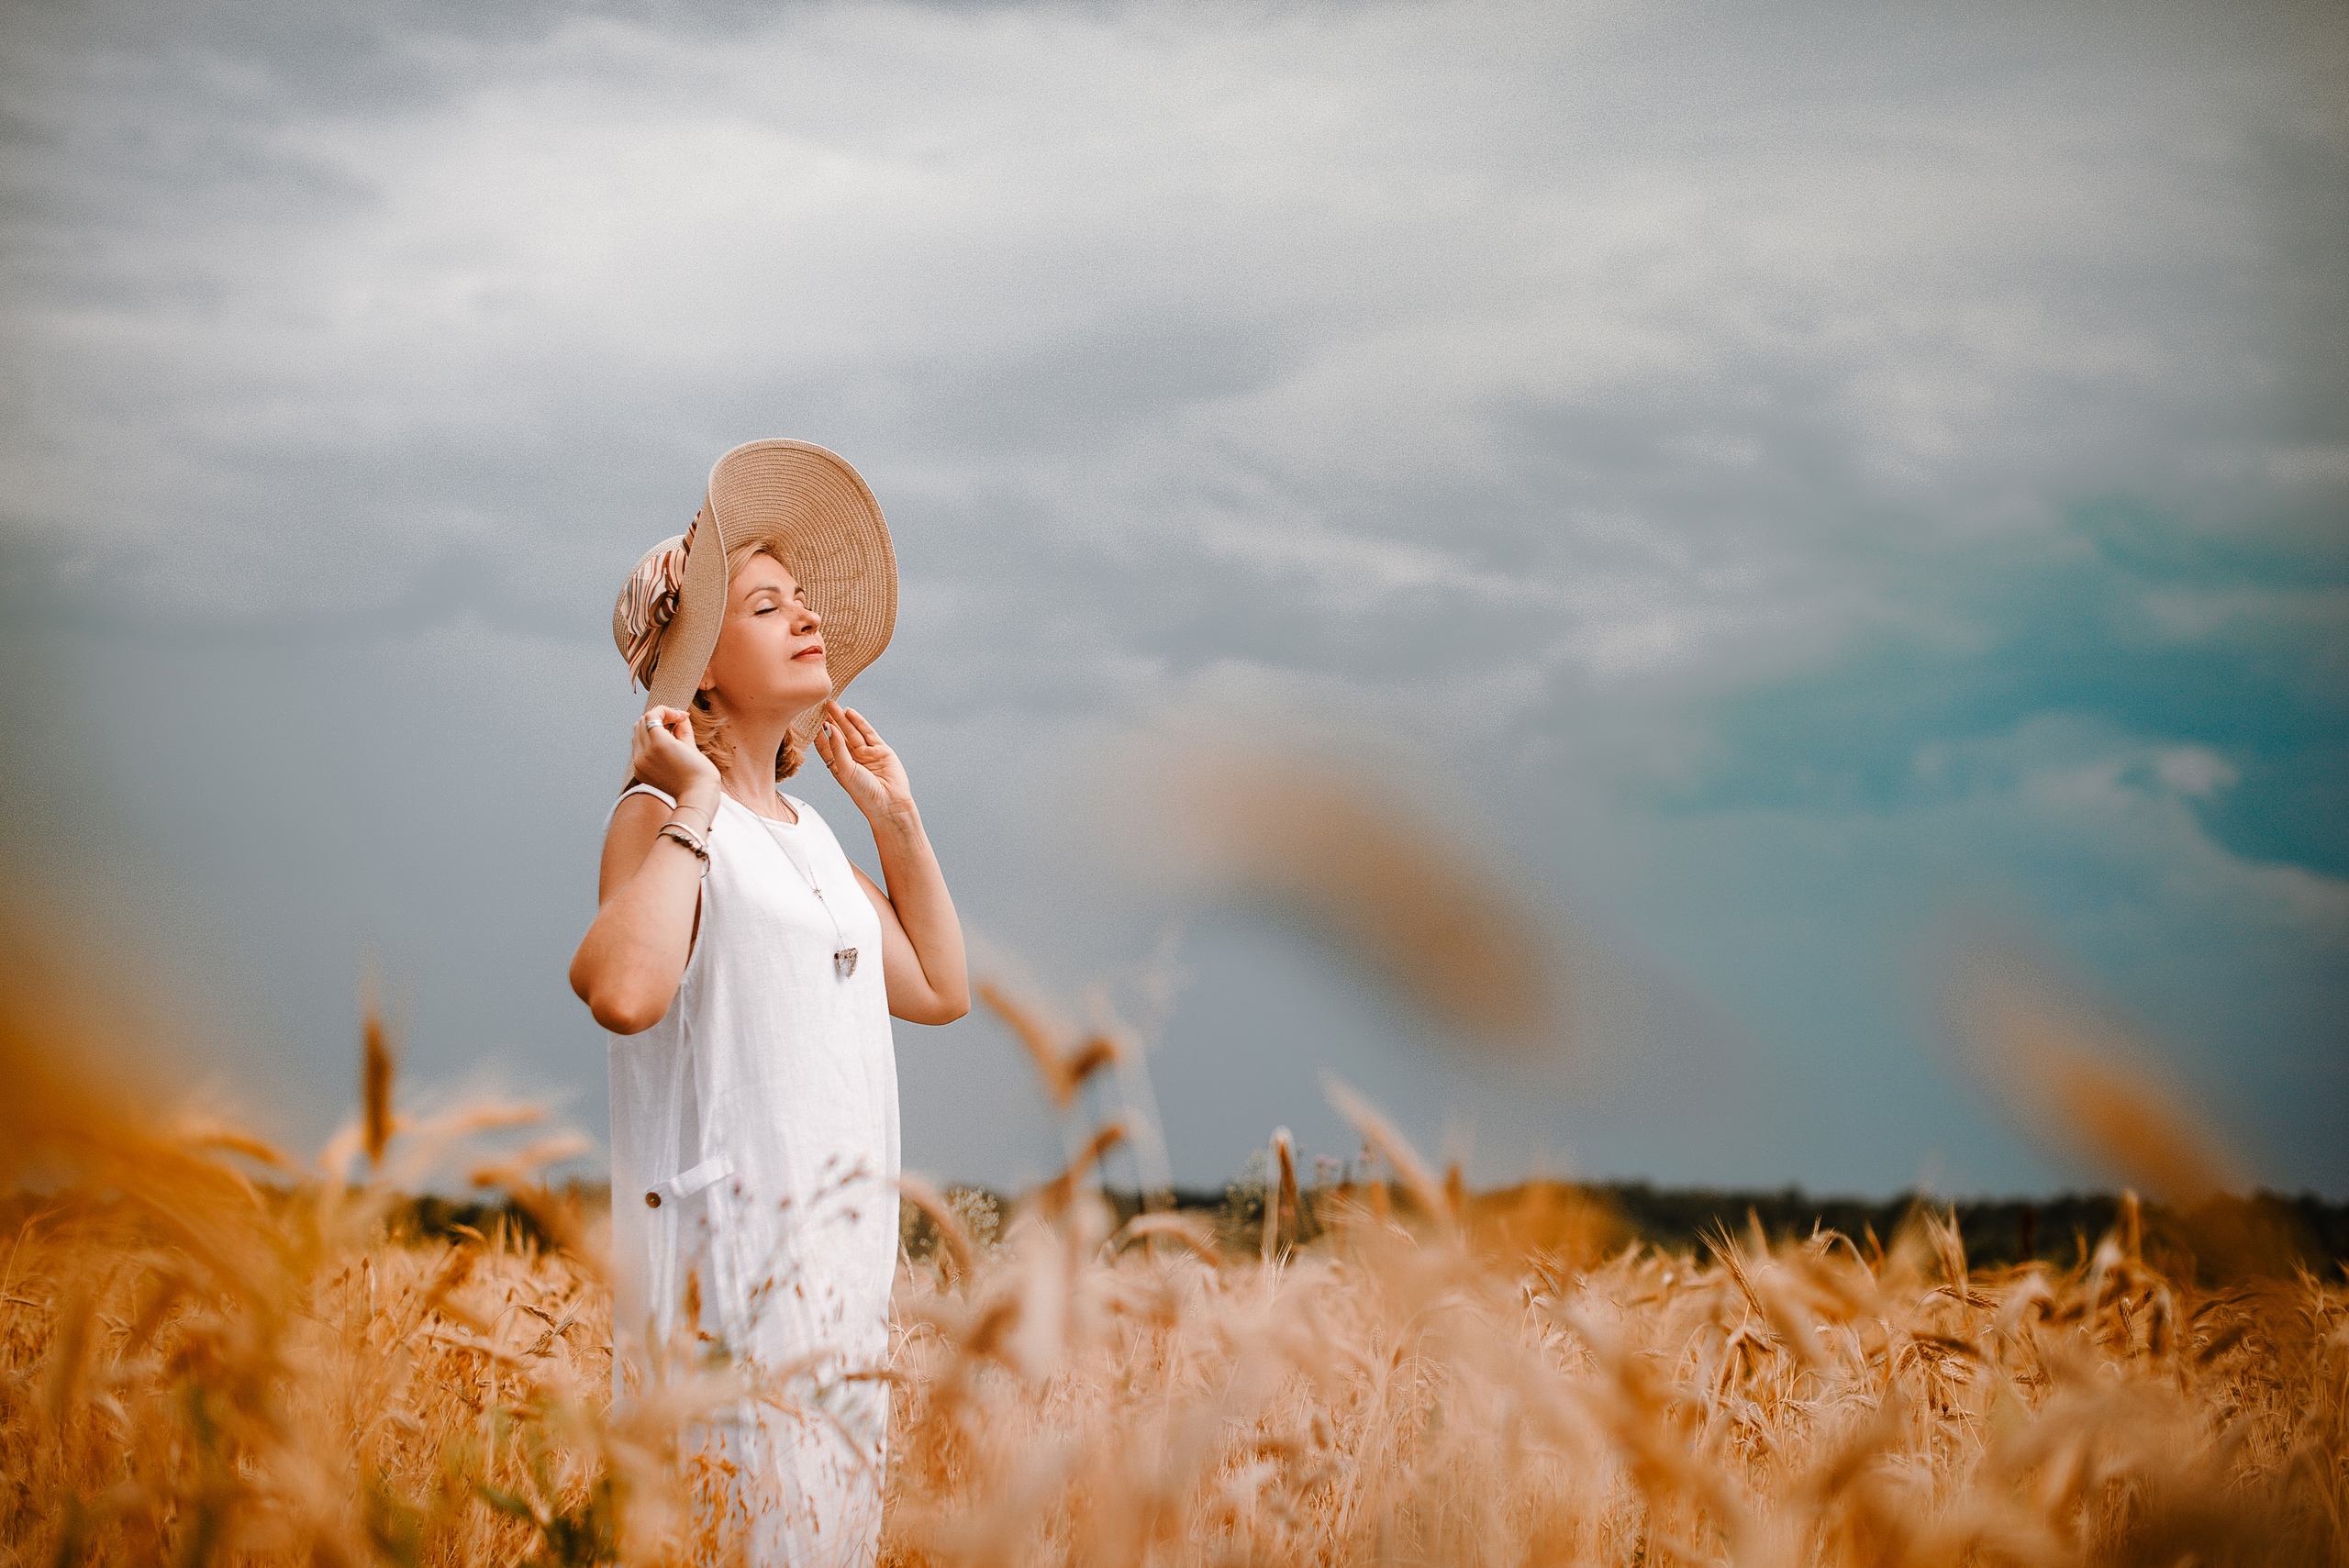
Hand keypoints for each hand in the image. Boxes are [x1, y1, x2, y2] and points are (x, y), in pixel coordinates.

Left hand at [629, 706, 720, 813]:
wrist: (696, 797)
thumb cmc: (700, 773)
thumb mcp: (692, 745)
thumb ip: (682, 727)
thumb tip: (679, 717)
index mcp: (659, 743)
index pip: (652, 715)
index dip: (667, 711)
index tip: (680, 716)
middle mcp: (644, 752)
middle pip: (641, 722)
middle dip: (658, 718)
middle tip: (675, 722)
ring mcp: (640, 763)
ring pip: (637, 735)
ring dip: (651, 729)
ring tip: (669, 733)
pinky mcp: (640, 771)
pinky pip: (638, 749)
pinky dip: (648, 743)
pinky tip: (664, 747)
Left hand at [814, 700, 914, 820]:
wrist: (889, 802)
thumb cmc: (864, 793)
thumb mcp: (845, 769)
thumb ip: (837, 747)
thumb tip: (828, 727)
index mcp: (839, 767)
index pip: (825, 746)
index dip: (819, 732)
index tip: (810, 719)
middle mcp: (852, 759)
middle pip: (838, 735)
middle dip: (830, 721)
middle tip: (821, 706)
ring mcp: (866, 753)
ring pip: (852, 731)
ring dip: (843, 718)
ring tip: (832, 705)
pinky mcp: (880, 750)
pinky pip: (868, 733)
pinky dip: (859, 722)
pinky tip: (850, 712)